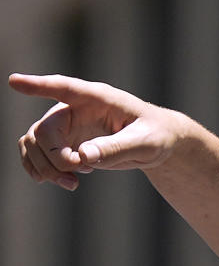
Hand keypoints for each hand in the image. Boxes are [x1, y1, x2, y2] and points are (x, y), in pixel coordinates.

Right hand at [10, 73, 184, 190]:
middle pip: (44, 130)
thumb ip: (116, 148)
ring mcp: (67, 127)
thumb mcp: (145, 143)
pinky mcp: (66, 144)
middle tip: (76, 172)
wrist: (157, 144)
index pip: (63, 88)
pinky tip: (66, 182)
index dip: (38, 86)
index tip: (14, 81)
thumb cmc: (157, 135)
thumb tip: (83, 157)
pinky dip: (42, 170)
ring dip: (44, 166)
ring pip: (33, 143)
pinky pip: (37, 155)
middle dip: (53, 156)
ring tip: (72, 184)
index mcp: (97, 98)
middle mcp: (75, 109)